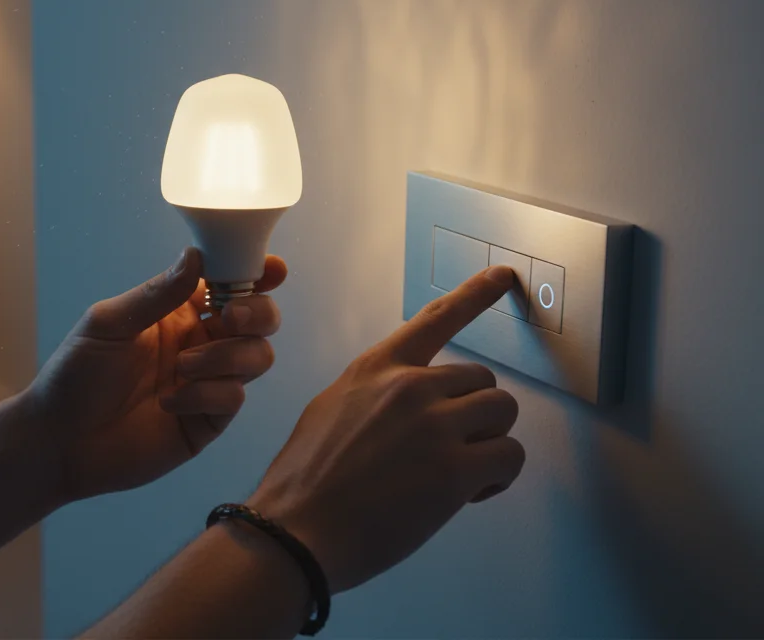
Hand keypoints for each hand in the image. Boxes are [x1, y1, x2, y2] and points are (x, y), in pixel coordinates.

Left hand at [26, 247, 287, 501]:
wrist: (59, 441)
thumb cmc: (75, 374)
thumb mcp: (108, 324)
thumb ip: (156, 294)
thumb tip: (197, 255)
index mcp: (178, 312)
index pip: (228, 284)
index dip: (256, 272)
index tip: (273, 268)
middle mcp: (200, 343)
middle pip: (258, 320)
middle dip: (257, 313)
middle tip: (230, 319)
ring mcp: (207, 382)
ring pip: (256, 357)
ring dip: (227, 356)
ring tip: (182, 367)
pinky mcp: (207, 421)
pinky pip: (233, 398)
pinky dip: (207, 395)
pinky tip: (168, 402)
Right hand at [247, 265, 525, 593]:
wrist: (296, 530)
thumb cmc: (304, 483)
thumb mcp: (329, 412)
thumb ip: (375, 397)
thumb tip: (409, 411)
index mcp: (375, 369)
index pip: (436, 320)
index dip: (475, 295)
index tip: (504, 275)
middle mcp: (409, 387)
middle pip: (482, 380)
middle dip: (474, 416)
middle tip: (448, 453)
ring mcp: (434, 425)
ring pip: (502, 413)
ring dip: (490, 443)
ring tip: (459, 476)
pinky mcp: (455, 469)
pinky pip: (510, 456)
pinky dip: (498, 478)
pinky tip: (469, 495)